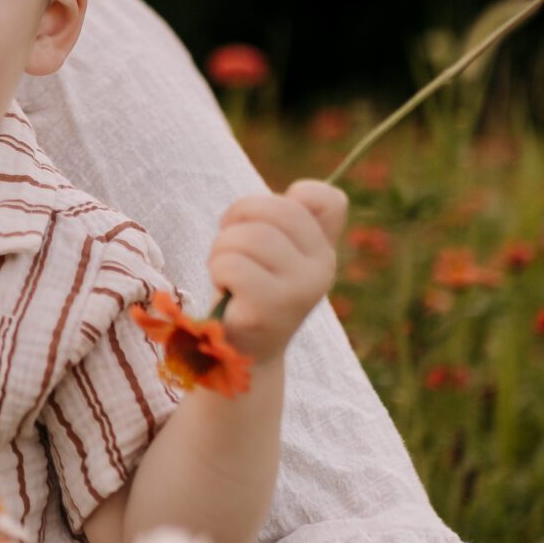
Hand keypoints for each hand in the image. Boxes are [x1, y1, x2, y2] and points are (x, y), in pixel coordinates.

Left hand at [206, 178, 346, 367]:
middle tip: (230, 247)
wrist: (243, 350)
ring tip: (228, 273)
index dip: (278, 201)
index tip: (257, 224)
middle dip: (237, 221)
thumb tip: (300, 193)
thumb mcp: (278, 249)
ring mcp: (299, 291)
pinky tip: (227, 291)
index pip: (325, 199)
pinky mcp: (269, 311)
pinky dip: (218, 271)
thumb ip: (293, 217)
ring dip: (222, 249)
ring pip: (248, 236)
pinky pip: (231, 264)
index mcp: (325, 249)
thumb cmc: (252, 286)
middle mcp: (323, 269)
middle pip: (275, 210)